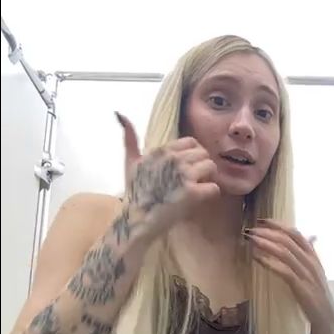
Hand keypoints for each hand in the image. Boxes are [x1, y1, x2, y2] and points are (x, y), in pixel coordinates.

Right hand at [115, 113, 219, 237]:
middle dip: (203, 166)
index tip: (190, 166)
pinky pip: (214, 187)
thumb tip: (119, 113)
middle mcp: (173, 159)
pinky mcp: (192, 193)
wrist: (137, 220)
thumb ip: (130, 138)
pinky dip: (211, 193)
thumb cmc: (135, 193)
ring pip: (211, 167)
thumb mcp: (130, 161)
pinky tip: (201, 198)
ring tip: (199, 188)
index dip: (194, 154)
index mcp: (161, 150)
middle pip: (204, 154)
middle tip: (196, 180)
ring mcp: (184, 175)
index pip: (191, 142)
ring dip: (209, 178)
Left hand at [246, 221, 333, 333]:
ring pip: (285, 252)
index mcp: (314, 257)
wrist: (327, 319)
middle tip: (251, 230)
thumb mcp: (316, 272)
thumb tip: (312, 237)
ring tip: (251, 240)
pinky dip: (269, 262)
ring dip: (266, 244)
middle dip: (268, 232)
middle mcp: (311, 262)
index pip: (296, 234)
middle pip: (288, 240)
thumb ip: (311, 255)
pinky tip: (257, 258)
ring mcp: (306, 274)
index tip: (262, 220)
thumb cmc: (318, 297)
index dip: (279, 225)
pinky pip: (284, 270)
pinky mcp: (301, 287)